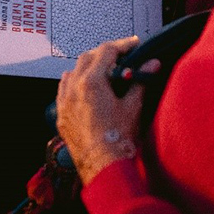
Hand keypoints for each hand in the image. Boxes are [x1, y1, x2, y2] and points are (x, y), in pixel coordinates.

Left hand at [56, 37, 160, 183]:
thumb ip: (141, 81)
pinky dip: (74, 83)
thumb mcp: (133, 107)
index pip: (106, 51)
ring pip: (72, 72)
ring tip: (104, 72)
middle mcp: (73, 89)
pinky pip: (63, 89)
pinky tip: (84, 88)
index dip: (122, 45)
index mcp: (91, 83)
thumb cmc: (117, 143)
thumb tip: (151, 64)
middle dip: (105, 54)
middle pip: (87, 58)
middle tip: (121, 57)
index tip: (133, 45)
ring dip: (88, 67)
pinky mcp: (61, 115)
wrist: (103, 168)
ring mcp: (64, 102)